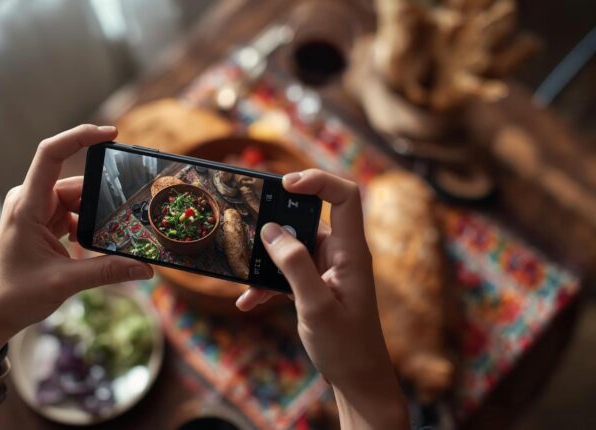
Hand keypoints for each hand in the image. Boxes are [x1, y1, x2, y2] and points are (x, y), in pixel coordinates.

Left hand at [0, 125, 152, 352]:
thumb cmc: (16, 295)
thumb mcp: (65, 283)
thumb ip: (107, 272)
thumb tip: (146, 269)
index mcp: (27, 206)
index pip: (51, 154)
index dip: (80, 136)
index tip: (112, 133)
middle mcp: (29, 201)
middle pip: (75, 184)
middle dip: (103, 199)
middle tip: (129, 214)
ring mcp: (35, 211)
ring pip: (77, 201)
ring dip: (95, 217)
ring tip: (114, 236)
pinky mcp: (41, 222)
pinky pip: (71, 214)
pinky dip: (86, 227)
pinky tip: (94, 248)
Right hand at [236, 169, 407, 428]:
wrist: (357, 380)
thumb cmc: (346, 346)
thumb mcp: (316, 305)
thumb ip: (294, 265)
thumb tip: (271, 230)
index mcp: (351, 252)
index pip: (345, 196)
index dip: (317, 181)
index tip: (284, 186)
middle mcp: (341, 254)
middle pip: (310, 216)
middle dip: (278, 221)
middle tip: (250, 228)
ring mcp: (327, 269)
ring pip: (292, 247)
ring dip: (267, 259)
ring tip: (245, 275)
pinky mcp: (316, 284)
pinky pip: (287, 272)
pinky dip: (268, 283)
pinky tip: (248, 302)